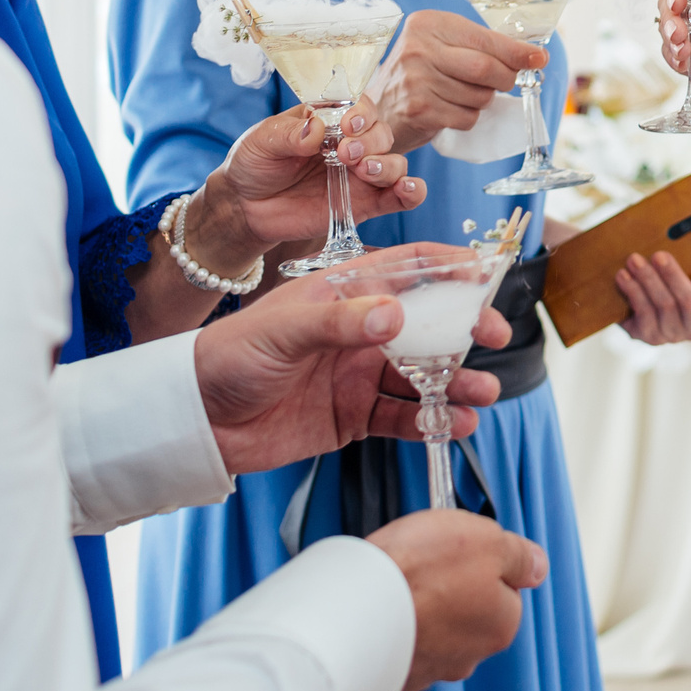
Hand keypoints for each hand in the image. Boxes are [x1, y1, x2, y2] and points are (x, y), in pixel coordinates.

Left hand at [189, 102, 426, 262]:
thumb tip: (316, 129)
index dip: (362, 113)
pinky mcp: (364, 205)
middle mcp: (352, 145)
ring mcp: (360, 176)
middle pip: (382, 133)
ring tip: (364, 171)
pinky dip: (412, 192)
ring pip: (395, 162)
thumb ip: (289, 134)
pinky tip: (408, 189)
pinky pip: (399, 198)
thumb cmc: (254, 164)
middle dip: (370, 141)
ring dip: (388, 165)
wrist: (245, 207)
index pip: (361, 107)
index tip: (348, 125)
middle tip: (345, 153)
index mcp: (331, 121)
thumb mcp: (262, 141)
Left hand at [193, 245, 512, 473]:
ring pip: (424, 374)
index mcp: (346, 291)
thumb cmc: (228, 355)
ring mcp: (359, 372)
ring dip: (457, 382)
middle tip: (495, 338)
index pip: (409, 268)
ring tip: (483, 393)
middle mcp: (361, 328)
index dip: (450, 266)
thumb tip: (395, 315)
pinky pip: (403, 416)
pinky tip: (455, 424)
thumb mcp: (282, 329)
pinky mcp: (354, 415)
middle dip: (466, 330)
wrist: (195, 419)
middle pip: (429, 323)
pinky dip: (433, 421)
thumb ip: (340, 322)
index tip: (485, 275)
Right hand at [371, 509, 548, 690]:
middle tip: (429, 562)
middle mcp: (470, 654)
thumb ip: (519, 553)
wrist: (357, 605)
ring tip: (403, 580)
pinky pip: (403, 637)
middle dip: (453, 586)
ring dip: (423, 605)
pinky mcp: (396, 668)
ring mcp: (431, 665)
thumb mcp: (487, 539)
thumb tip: (536, 564)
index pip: (507, 588)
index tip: (464, 550)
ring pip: (436, 624)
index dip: (483, 561)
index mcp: (502, 624)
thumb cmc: (419, 571)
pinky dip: (397, 622)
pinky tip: (386, 603)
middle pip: (471, 608)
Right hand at [373, 9, 548, 149]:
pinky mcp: (420, 111)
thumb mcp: (442, 46)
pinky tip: (451, 110)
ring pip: (480, 95)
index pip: (485, 39)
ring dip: (484, 100)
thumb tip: (535, 56)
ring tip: (464, 94)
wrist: (378, 109)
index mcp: (427, 24)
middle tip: (508, 81)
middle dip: (506, 78)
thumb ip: (482, 46)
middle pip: (486, 68)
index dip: (518, 52)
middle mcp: (418, 49)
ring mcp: (416, 81)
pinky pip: (467, 117)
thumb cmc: (420, 73)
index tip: (540, 58)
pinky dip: (469, 117)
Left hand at [615, 251, 690, 344]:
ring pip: (661, 305)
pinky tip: (623, 276)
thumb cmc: (686, 283)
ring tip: (634, 260)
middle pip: (688, 302)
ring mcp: (670, 334)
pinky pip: (641, 312)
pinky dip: (632, 291)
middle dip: (673, 277)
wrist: (651, 297)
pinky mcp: (647, 336)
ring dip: (647, 280)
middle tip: (659, 255)